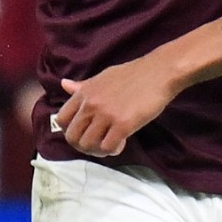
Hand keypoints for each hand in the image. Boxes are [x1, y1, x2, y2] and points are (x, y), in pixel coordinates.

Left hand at [48, 55, 175, 156]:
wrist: (159, 72)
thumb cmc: (134, 73)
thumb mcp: (103, 77)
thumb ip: (83, 86)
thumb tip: (64, 85)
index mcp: (84, 93)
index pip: (61, 119)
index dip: (70, 131)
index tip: (83, 132)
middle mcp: (90, 105)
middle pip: (72, 136)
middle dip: (82, 145)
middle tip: (96, 144)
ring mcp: (106, 115)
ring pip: (88, 145)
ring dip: (97, 150)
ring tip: (108, 145)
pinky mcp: (123, 125)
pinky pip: (108, 147)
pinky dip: (113, 150)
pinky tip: (121, 143)